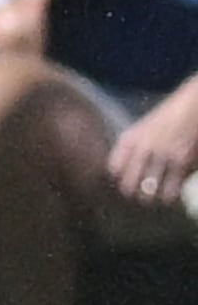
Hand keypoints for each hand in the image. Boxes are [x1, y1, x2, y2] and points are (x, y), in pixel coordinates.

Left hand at [108, 76, 197, 207]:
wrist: (194, 105)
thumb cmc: (170, 116)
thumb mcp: (144, 128)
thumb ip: (133, 149)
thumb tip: (122, 175)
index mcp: (130, 139)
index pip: (113, 170)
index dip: (119, 179)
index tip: (126, 182)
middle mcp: (142, 148)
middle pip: (127, 186)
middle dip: (134, 194)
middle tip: (142, 195)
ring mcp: (161, 156)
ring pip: (148, 194)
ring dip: (152, 199)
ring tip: (157, 197)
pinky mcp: (181, 163)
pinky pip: (170, 193)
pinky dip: (170, 197)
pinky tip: (173, 194)